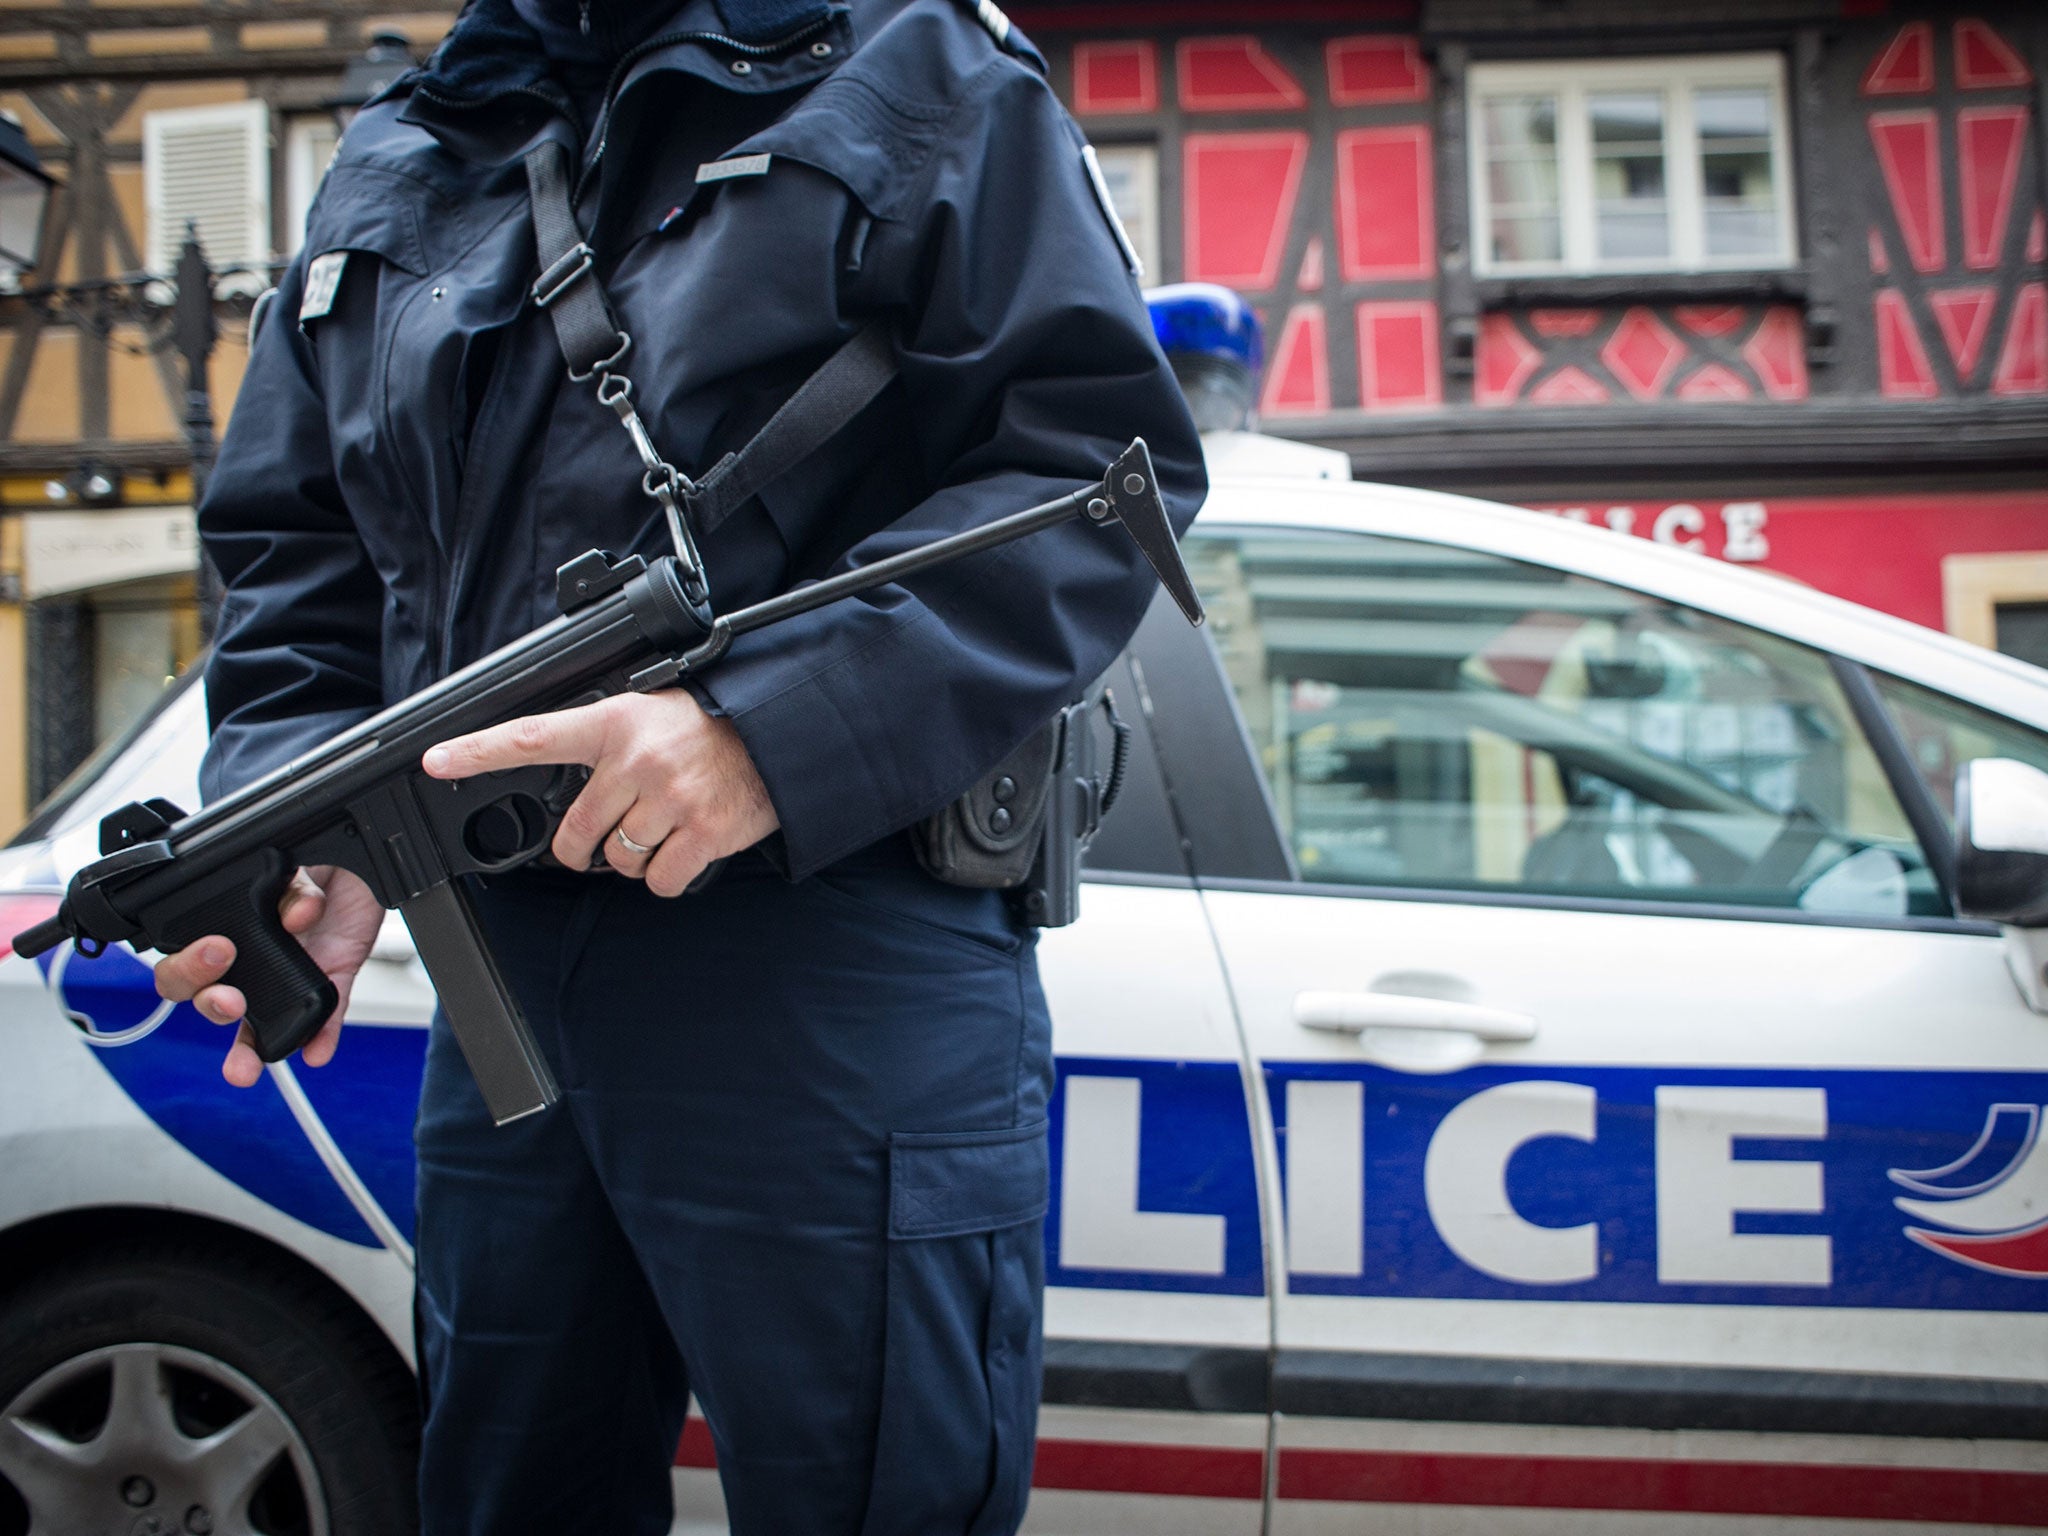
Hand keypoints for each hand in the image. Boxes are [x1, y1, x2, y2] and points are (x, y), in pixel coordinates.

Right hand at [152, 865, 383, 1086]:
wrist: (363, 860)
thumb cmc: (313, 861)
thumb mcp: (297, 859)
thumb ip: (290, 881)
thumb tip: (296, 914)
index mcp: (226, 928)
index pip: (184, 960)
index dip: (188, 965)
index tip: (217, 950)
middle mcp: (249, 960)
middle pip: (208, 999)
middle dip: (211, 1006)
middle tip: (230, 999)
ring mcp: (286, 977)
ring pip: (255, 1025)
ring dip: (247, 1049)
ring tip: (244, 1067)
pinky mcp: (329, 983)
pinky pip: (322, 1020)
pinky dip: (319, 1038)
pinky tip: (315, 1052)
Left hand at [422, 690, 778, 897]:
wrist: (781, 736)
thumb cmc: (714, 726)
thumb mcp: (653, 711)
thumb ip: (609, 742)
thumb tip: (575, 795)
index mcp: (616, 722)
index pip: (533, 736)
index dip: (478, 750)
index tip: (436, 761)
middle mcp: (638, 760)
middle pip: (577, 831)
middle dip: (583, 845)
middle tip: (601, 837)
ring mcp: (671, 799)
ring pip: (618, 859)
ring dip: (633, 858)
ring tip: (662, 829)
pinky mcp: (703, 832)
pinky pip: (659, 880)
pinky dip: (667, 875)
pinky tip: (683, 849)